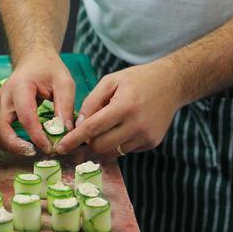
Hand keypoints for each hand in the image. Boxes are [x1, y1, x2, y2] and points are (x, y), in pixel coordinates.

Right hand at [0, 47, 75, 154]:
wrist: (34, 59)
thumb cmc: (49, 68)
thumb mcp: (64, 83)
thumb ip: (66, 106)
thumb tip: (65, 132)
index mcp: (21, 86)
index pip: (25, 116)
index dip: (36, 135)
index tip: (48, 147)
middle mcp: (4, 96)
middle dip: (13, 144)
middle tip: (32, 152)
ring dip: (6, 144)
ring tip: (27, 150)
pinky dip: (4, 140)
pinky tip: (20, 144)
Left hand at [55, 59, 182, 156]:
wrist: (172, 83)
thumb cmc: (136, 80)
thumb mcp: (110, 81)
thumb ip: (91, 102)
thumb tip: (78, 125)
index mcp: (124, 106)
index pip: (92, 129)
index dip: (73, 140)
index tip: (60, 147)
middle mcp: (137, 125)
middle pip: (100, 146)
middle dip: (88, 142)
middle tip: (87, 131)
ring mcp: (146, 136)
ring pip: (112, 151)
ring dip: (104, 142)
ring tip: (109, 124)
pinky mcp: (152, 143)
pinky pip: (125, 150)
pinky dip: (118, 142)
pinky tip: (124, 126)